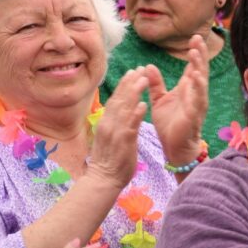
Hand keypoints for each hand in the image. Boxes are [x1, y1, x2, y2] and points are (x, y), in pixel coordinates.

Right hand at [86, 70, 147, 189]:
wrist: (103, 179)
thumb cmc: (109, 160)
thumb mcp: (110, 137)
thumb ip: (116, 123)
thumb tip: (122, 111)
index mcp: (106, 122)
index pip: (116, 99)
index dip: (124, 84)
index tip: (132, 72)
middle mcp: (109, 123)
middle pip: (120, 98)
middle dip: (130, 82)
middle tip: (139, 68)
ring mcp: (115, 131)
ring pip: (125, 108)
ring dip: (134, 92)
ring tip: (144, 79)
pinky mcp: (123, 141)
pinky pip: (130, 125)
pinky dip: (136, 114)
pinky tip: (143, 104)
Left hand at [148, 34, 208, 165]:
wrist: (174, 147)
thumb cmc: (169, 123)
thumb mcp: (159, 100)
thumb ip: (155, 84)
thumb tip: (148, 66)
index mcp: (187, 89)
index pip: (193, 66)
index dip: (194, 53)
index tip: (194, 37)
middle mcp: (195, 94)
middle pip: (200, 69)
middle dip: (199, 54)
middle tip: (198, 38)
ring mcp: (196, 104)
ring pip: (201, 82)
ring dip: (199, 67)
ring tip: (195, 52)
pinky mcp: (193, 115)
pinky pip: (197, 100)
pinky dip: (198, 88)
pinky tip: (197, 77)